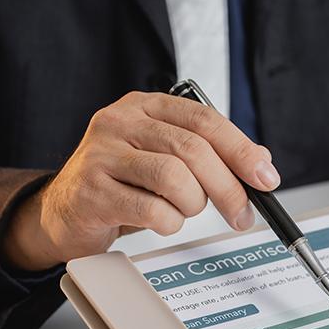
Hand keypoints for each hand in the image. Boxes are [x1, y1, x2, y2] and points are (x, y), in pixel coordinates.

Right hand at [1, 91, 278, 270]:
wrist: (62, 212)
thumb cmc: (120, 184)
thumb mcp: (163, 160)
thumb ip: (208, 155)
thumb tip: (260, 163)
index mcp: (143, 106)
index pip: (204, 119)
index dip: (241, 149)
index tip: (265, 177)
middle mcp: (119, 122)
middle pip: (193, 149)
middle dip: (228, 187)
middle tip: (241, 214)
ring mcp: (101, 154)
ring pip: (174, 178)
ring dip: (193, 205)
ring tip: (183, 212)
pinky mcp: (91, 191)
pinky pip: (152, 210)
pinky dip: (169, 223)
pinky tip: (160, 222)